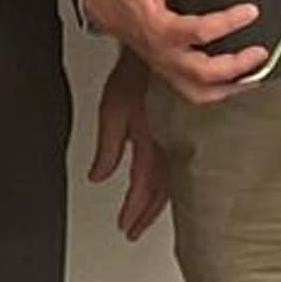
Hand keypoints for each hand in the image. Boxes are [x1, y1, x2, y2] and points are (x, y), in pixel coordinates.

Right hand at [81, 0, 271, 104]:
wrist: (99, 3)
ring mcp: (164, 66)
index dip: (229, 22)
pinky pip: (193, 91)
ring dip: (228, 88)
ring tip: (254, 78)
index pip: (200, 33)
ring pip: (199, 92)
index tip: (250, 11)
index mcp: (159, 29)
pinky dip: (217, 90)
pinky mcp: (166, 69)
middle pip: (204, 73)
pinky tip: (236, 82)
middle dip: (236, 66)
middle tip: (261, 52)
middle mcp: (163, 54)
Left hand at [88, 48, 171, 238]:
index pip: (142, 186)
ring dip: (158, 203)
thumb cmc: (136, 74)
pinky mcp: (182, 130)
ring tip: (148, 218)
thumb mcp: (113, 109)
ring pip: (171, 181)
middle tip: (135, 230)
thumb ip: (108, 147)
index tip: (126, 228)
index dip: (134, 210)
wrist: (160, 51)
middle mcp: (166, 145)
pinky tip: (167, 188)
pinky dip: (171, 182)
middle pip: (159, 191)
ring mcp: (176, 139)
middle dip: (146, 213)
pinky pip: (177, 164)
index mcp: (150, 142)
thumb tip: (99, 176)